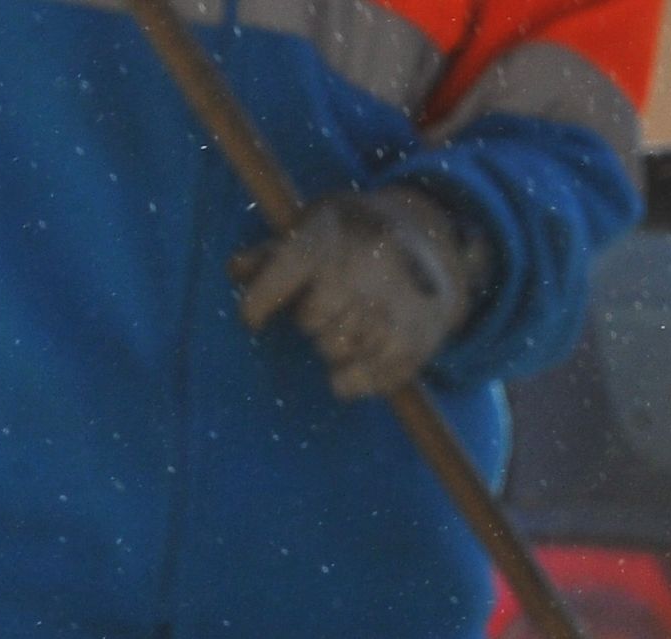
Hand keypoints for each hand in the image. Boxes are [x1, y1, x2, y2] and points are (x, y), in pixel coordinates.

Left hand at [232, 187, 484, 399]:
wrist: (435, 241)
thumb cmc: (356, 236)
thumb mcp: (315, 225)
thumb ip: (273, 252)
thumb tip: (235, 270)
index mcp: (332, 237)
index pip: (280, 277)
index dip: (257, 304)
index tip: (251, 318)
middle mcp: (363, 270)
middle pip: (311, 321)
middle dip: (311, 320)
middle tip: (327, 308)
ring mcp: (392, 309)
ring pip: (336, 351)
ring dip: (333, 346)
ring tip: (348, 326)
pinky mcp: (412, 343)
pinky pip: (365, 380)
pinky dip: (353, 379)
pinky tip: (357, 361)